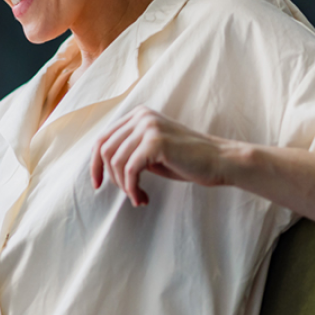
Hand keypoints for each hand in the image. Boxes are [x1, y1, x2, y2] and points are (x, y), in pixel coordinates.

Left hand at [90, 106, 232, 204]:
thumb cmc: (187, 161)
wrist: (219, 161)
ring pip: (116, 162)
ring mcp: (148, 126)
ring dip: (124, 186)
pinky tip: (142, 199)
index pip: (103, 138)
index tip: (98, 184)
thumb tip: (100, 166)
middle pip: (104, 149)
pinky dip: (132, 189)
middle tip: (127, 194)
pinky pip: (130, 170)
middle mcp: (141, 117)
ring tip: (138, 197)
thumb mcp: (152, 152)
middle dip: (110, 177)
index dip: (95, 164)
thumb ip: (129, 151)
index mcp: (138, 115)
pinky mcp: (156, 142)